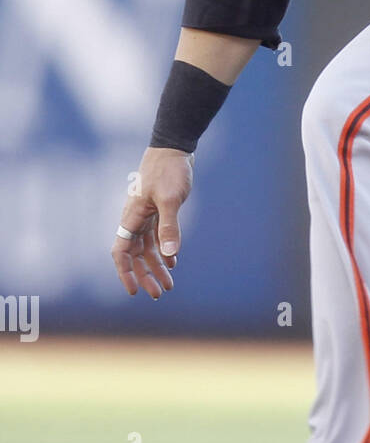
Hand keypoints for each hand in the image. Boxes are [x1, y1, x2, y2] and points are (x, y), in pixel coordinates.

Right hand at [111, 147, 193, 297]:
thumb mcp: (170, 199)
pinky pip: (157, 235)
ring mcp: (146, 214)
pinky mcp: (158, 209)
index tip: (134, 290)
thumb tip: (170, 254)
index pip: (121, 252)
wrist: (174, 148)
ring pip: (148, 247)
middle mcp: (135, 219)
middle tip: (158, 294)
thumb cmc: (169, 171)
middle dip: (146, 275)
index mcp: (131, 218)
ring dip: (157, 266)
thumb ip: (169, 226)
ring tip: (168, 284)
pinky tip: (173, 260)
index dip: (125, 273)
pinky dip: (164, 249)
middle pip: (136, 255)